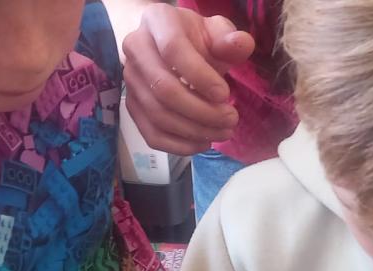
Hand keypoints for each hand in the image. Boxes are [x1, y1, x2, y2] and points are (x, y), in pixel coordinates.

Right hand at [123, 2, 254, 153]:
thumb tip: (242, 45)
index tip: (225, 94)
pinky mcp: (132, 107)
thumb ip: (229, 39)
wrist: (166, 45)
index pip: (173, 50)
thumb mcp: (214, 31)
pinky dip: (180, 145)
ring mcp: (130, 81)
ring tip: (223, 131)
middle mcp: (135, 50)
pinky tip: (203, 142)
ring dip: (195, 131)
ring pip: (158, 116)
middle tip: (230, 119)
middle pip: (164, 89)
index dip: (200, 77)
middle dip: (202, 111)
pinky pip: (152, 134)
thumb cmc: (194, 38)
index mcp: (156, 22)